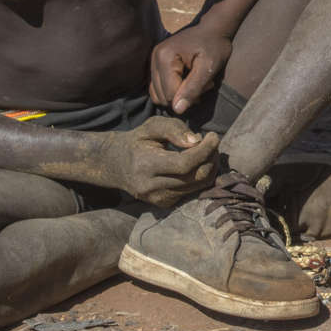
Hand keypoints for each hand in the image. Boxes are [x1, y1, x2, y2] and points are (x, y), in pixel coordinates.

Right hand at [102, 116, 219, 207]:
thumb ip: (174, 129)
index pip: (184, 164)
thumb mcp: (152, 126)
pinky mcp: (164, 204)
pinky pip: (193, 191)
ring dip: (209, 167)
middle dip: (211, 158)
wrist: (116, 165)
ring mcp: (158, 199)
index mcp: (145, 166)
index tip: (214, 136)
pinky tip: (196, 164)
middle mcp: (151, 187)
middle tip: (212, 143)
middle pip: (196, 177)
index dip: (205, 150)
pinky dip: (200, 176)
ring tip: (205, 151)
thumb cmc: (137, 141)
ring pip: (198, 186)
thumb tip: (196, 141)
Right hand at [148, 22, 233, 114]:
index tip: (207, 86)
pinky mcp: (155, 64)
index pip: (170, 94)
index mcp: (165, 57)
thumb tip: (177, 110)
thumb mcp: (208, 68)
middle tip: (203, 84)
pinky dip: (172, 89)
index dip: (189, 98)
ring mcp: (152, 60)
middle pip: (162, 96)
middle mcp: (154, 58)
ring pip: (158, 94)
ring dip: (178, 94)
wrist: (212, 28)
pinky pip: (158, 87)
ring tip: (196, 82)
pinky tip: (188, 80)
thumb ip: (193, 88)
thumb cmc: (214, 45)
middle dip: (183, 96)